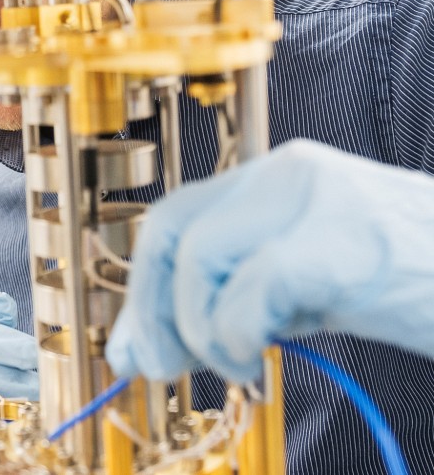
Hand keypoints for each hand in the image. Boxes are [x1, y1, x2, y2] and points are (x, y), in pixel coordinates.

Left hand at [106, 140, 433, 382]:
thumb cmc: (416, 285)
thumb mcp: (310, 282)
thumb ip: (234, 296)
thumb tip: (150, 343)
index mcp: (277, 177)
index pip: (175, 218)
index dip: (143, 287)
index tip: (133, 345)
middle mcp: (288, 172)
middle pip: (170, 229)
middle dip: (151, 308)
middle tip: (162, 366)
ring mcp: (317, 200)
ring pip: (199, 258)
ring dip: (198, 331)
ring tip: (235, 366)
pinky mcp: (344, 243)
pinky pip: (248, 293)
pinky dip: (234, 340)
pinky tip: (258, 365)